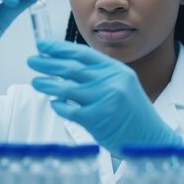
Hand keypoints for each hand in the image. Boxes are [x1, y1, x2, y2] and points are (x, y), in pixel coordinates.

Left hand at [27, 40, 182, 154]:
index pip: (82, 54)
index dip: (59, 48)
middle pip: (71, 68)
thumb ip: (100, 75)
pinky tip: (54, 104)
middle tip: (32, 60)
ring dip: (47, 84)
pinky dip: (59, 106)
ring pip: (66, 88)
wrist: (151, 139)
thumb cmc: (133, 113)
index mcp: (116, 70)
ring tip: (35, 82)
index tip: (42, 45)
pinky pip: (69, 110)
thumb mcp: (123, 85)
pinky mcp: (96, 119)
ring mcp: (103, 99)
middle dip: (48, 63)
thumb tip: (68, 65)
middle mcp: (110, 81)